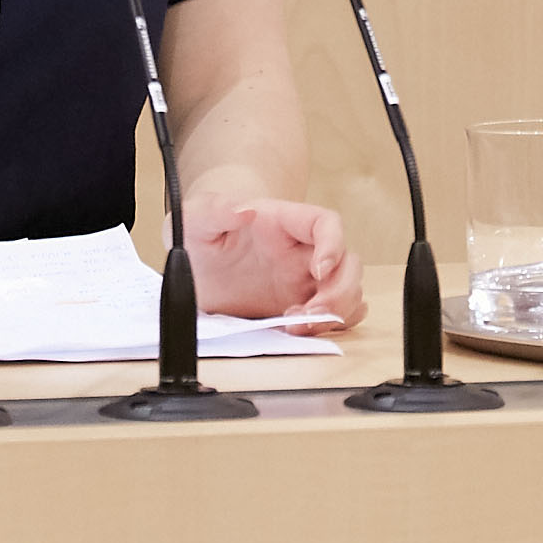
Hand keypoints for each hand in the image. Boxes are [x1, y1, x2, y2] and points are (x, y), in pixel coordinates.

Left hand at [185, 197, 364, 330]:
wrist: (196, 264)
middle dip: (340, 292)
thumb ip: (214, 210)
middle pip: (349, 264)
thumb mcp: (193, 218)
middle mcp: (302, 251)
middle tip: (309, 313)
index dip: (333, 245)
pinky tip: (298, 332)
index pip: (325, 223)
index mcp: (283, 222)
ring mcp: (305, 280)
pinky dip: (329, 328)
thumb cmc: (200, 233)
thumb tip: (243, 211)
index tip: (318, 271)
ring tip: (296, 327)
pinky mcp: (301, 305)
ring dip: (335, 314)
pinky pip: (335, 315)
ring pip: (349, 293)